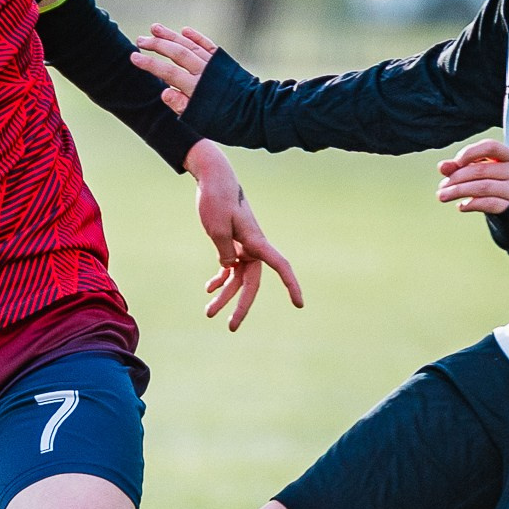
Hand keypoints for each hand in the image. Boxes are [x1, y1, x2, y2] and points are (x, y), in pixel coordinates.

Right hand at [131, 24, 219, 115]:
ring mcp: (214, 64)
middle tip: (140, 40)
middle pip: (176, 53)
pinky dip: (195, 37)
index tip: (133, 57)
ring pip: (189, 45)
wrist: (257, 113)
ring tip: (155, 28)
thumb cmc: (227, 122)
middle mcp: (204, 72)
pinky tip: (184, 30)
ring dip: (171, 35)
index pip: (167, 72)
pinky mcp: (223, 61)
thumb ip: (182, 106)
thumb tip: (164, 92)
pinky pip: (207, 45)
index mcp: (195, 88)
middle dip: (156, 45)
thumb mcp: (202, 121)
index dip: (149, 64)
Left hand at [186, 140, 301, 330]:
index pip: (280, 266)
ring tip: (208, 313)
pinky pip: (229, 268)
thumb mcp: (217, 229)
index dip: (291, 285)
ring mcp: (243, 246)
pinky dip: (220, 279)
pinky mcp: (231, 243)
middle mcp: (253, 247)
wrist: (213, 180)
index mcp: (256, 242)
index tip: (299, 304)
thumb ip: (225, 253)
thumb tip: (230, 268)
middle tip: (231, 327)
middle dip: (241, 306)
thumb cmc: (216, 200)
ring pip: (236, 279)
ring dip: (223, 296)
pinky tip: (209, 289)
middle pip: (251, 283)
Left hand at [437, 139, 508, 213]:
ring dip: (458, 191)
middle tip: (442, 186)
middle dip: (457, 177)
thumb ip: (463, 166)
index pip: (490, 147)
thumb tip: (442, 166)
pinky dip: (471, 204)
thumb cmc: (499, 183)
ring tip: (443, 196)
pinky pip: (488, 204)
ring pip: (482, 187)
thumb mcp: (485, 171)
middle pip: (481, 170)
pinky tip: (461, 206)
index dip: (471, 152)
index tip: (456, 162)